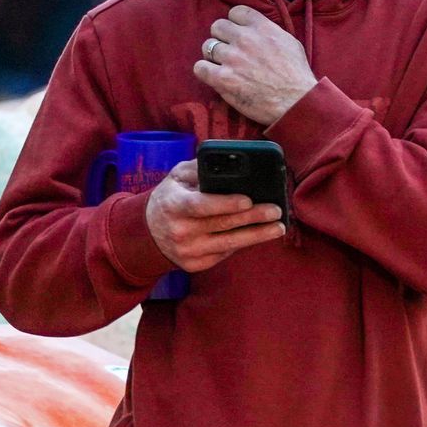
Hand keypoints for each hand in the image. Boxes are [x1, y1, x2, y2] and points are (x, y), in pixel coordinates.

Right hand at [143, 160, 284, 272]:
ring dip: (257, 235)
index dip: (226, 204)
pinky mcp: (194, 265)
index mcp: (173, 205)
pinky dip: (242, 243)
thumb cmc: (170, 198)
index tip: (248, 200)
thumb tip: (230, 162)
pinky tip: (257, 235)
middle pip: (222, 225)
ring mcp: (187, 251)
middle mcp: (179, 231)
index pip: (201, 205)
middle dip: (252, 218)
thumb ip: (200, 168)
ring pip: (229, 243)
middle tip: (275, 210)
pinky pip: (224, 254)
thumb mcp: (176, 178)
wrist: (148, 232)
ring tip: (278, 227)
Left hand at [192, 5, 317, 126]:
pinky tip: (214, 76)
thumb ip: (268, 32)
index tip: (238, 33)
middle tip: (229, 51)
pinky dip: (204, 71)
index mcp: (261, 27)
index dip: (235, 23)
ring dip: (213, 56)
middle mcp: (244, 38)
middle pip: (217, 26)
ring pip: (207, 46)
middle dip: (222, 38)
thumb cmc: (296, 75)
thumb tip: (255, 29)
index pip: (235, 12)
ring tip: (223, 66)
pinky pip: (200, 67)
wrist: (296, 102)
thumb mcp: (289, 42)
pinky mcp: (222, 79)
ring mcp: (231, 58)